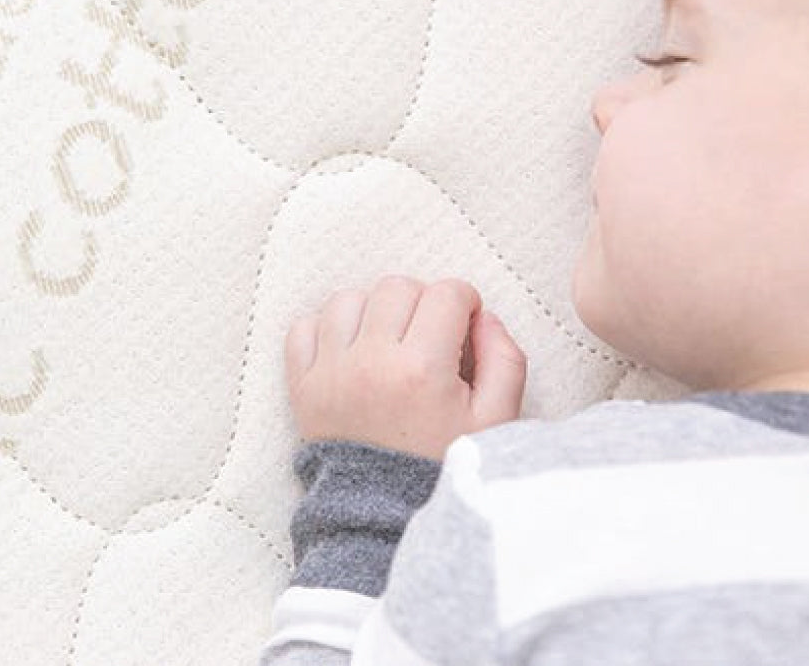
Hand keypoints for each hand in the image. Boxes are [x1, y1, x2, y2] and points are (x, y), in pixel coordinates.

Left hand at [285, 274, 527, 461]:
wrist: (382, 521)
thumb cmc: (442, 469)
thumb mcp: (496, 423)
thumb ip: (505, 360)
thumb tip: (485, 317)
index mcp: (423, 370)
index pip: (447, 293)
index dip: (465, 303)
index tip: (466, 327)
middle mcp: (373, 362)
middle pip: (398, 287)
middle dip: (423, 301)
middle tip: (431, 336)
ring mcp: (331, 372)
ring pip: (349, 298)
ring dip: (374, 310)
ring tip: (390, 340)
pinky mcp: (303, 386)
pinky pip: (304, 327)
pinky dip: (326, 328)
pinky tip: (351, 348)